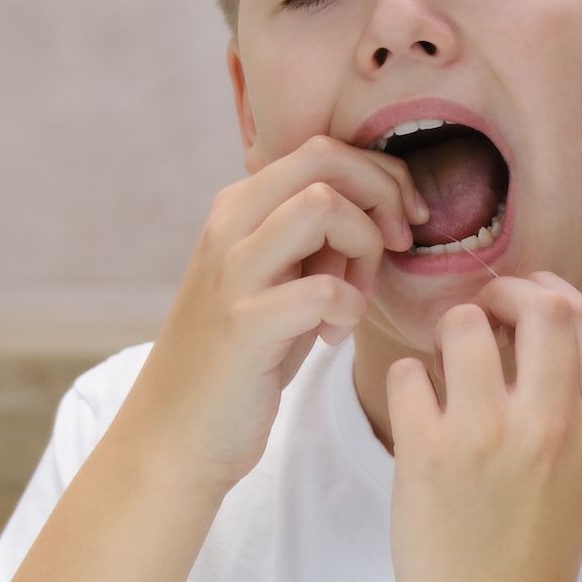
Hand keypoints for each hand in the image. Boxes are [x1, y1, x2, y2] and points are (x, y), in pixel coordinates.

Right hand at [121, 134, 428, 490]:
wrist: (178, 432)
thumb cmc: (245, 357)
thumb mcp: (277, 279)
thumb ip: (314, 236)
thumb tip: (383, 202)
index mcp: (239, 207)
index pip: (323, 150)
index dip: (380, 176)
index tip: (403, 222)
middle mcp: (229, 226)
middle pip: (325, 160)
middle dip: (383, 195)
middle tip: (396, 246)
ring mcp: (233, 273)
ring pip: (322, 207)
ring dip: (363, 248)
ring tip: (356, 295)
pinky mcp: (243, 324)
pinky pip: (323, 289)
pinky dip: (349, 307)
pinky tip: (334, 335)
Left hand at [386, 272, 581, 581]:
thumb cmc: (533, 547)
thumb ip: (574, 399)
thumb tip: (544, 313)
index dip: (545, 295)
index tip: (519, 309)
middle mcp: (550, 423)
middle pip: (537, 303)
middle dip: (502, 291)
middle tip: (480, 315)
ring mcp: (488, 435)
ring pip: (464, 324)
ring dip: (448, 333)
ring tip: (444, 370)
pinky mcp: (428, 453)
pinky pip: (408, 374)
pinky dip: (409, 382)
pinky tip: (418, 415)